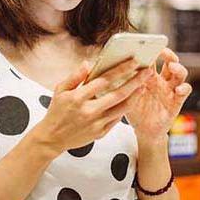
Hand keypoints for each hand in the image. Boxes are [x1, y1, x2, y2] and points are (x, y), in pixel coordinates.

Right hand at [33, 57, 151, 153]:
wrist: (52, 138)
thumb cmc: (56, 111)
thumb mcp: (60, 90)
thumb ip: (75, 77)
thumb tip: (88, 63)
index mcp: (78, 97)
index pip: (104, 80)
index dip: (121, 69)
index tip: (133, 61)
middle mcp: (89, 110)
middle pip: (118, 94)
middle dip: (135, 82)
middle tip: (147, 72)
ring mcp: (96, 123)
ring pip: (122, 108)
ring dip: (135, 96)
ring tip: (144, 85)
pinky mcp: (101, 133)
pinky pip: (117, 119)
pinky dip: (125, 108)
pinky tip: (132, 99)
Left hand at [126, 48, 191, 141]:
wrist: (143, 132)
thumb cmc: (134, 111)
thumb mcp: (126, 95)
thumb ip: (123, 83)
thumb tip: (112, 68)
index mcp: (149, 77)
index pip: (154, 58)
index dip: (154, 50)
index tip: (149, 45)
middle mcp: (162, 81)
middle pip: (170, 62)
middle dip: (169, 55)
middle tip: (164, 53)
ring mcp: (170, 90)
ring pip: (180, 74)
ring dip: (178, 68)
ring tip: (173, 67)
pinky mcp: (176, 102)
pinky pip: (185, 91)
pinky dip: (184, 88)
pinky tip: (178, 89)